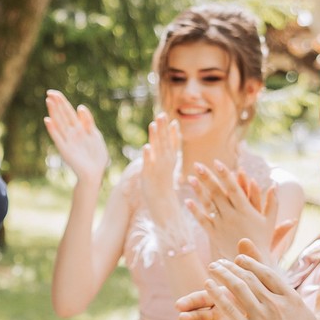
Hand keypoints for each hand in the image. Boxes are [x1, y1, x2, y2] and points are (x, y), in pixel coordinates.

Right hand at [43, 90, 109, 187]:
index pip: (69, 112)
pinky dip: (52, 129)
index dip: (62, 102)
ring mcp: (67, 141)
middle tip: (49, 92)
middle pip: (63, 115)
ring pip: (59, 123)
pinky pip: (58, 137)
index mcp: (79, 129)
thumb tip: (80, 107)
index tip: (55, 93)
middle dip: (57, 104)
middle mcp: (71, 133)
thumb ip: (88, 121)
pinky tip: (47, 120)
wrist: (95, 173)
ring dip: (54, 112)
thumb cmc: (96, 156)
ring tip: (48, 100)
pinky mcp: (65, 150)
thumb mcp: (95, 135)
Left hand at [137, 115, 191, 239]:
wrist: (162, 205)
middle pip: (165, 142)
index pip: (173, 142)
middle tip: (161, 114)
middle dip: (163, 129)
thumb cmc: (163, 185)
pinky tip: (145, 146)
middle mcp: (166, 163)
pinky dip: (147, 156)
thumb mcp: (167, 166)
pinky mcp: (148, 176)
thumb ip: (169, 149)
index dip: (172, 131)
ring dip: (155, 137)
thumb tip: (170, 131)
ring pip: (157, 150)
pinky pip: (148, 164)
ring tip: (152, 124)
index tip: (171, 119)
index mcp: (171, 160)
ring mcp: (157, 169)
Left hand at [187, 164, 293, 260]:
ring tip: (189, 178)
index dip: (225, 175)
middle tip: (197, 165)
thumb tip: (274, 184)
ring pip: (208, 205)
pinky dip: (195, 211)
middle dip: (207, 178)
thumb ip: (272, 202)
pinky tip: (187, 201)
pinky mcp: (214, 234)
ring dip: (198, 191)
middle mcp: (232, 216)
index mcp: (246, 210)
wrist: (251, 261)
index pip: (234, 188)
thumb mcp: (270, 221)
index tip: (217, 162)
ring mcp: (222, 225)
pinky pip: (203, 221)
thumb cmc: (262, 239)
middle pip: (217, 193)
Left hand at [202, 239, 319, 319]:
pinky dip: (216, 294)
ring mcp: (261, 316)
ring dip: (223, 274)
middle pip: (250, 277)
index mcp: (291, 299)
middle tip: (220, 262)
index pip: (268, 273)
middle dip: (233, 266)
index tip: (239, 259)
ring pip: (238, 287)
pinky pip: (229, 308)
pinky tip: (207, 285)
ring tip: (212, 268)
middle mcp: (275, 303)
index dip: (252, 263)